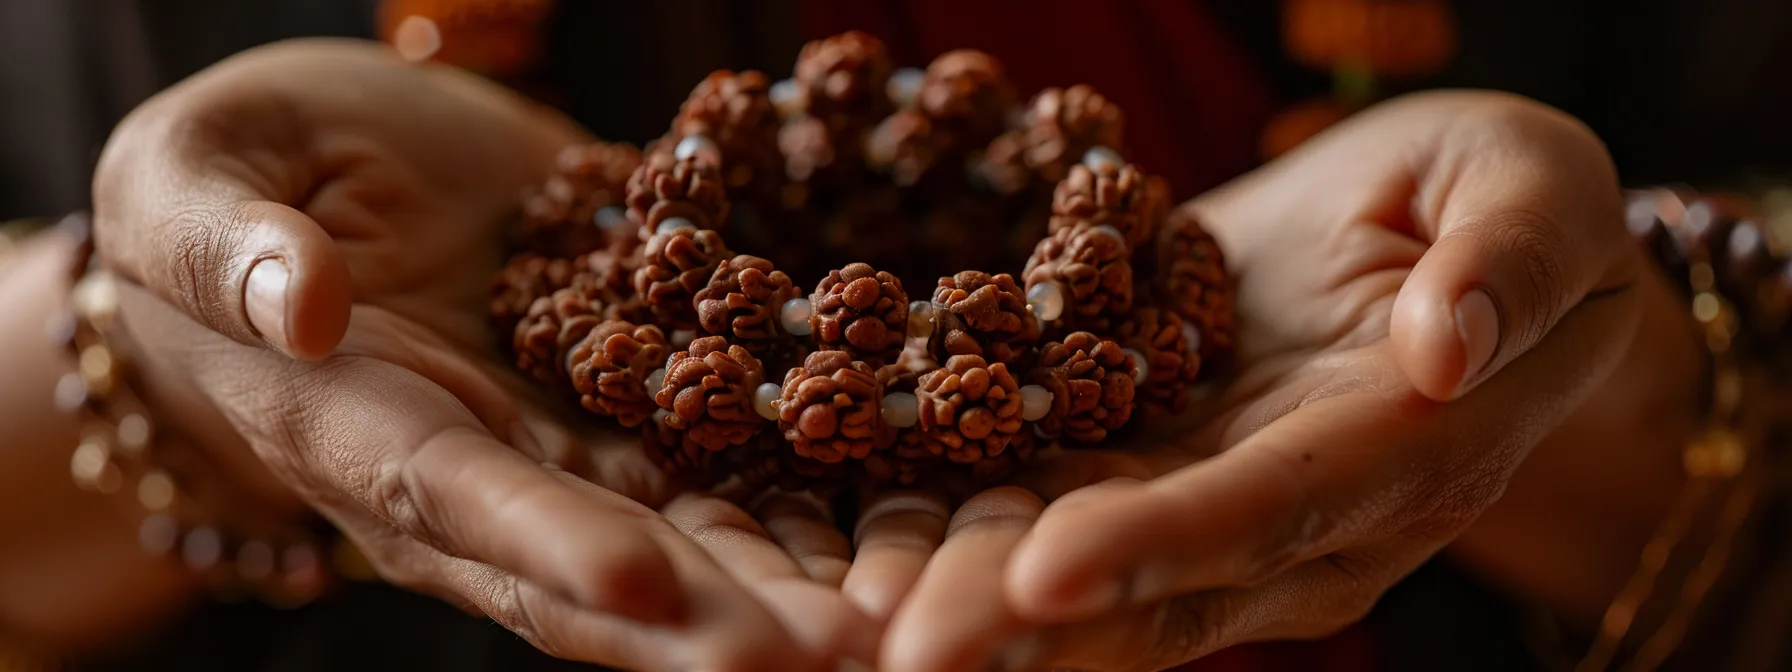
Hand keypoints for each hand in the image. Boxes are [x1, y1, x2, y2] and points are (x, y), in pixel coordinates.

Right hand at [94, 38, 869, 669]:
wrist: (314, 184)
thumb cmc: (218, 191)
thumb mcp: (187, 186)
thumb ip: (232, 249)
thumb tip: (306, 304)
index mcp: (352, 429)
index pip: (453, 497)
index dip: (548, 543)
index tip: (643, 587)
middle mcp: (469, 473)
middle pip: (595, 565)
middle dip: (710, 620)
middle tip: (832, 655)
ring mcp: (556, 446)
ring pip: (678, 536)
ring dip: (784, 584)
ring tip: (894, 622)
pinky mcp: (622, 397)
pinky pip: (717, 458)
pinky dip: (805, 492)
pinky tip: (900, 518)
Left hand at [870, 90, 1648, 669]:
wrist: (1423, 229)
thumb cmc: (1494, 194)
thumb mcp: (1531, 184)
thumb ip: (1508, 262)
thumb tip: (1447, 350)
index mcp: (1407, 454)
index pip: (1277, 511)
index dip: (1165, 545)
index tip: (1049, 574)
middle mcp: (1308, 519)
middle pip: (1159, 583)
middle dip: (1026, 621)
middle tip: (903, 647)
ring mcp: (1216, 504)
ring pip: (1087, 576)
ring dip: (972, 604)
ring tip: (856, 628)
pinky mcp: (1148, 471)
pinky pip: (1047, 514)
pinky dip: (958, 542)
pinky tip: (864, 561)